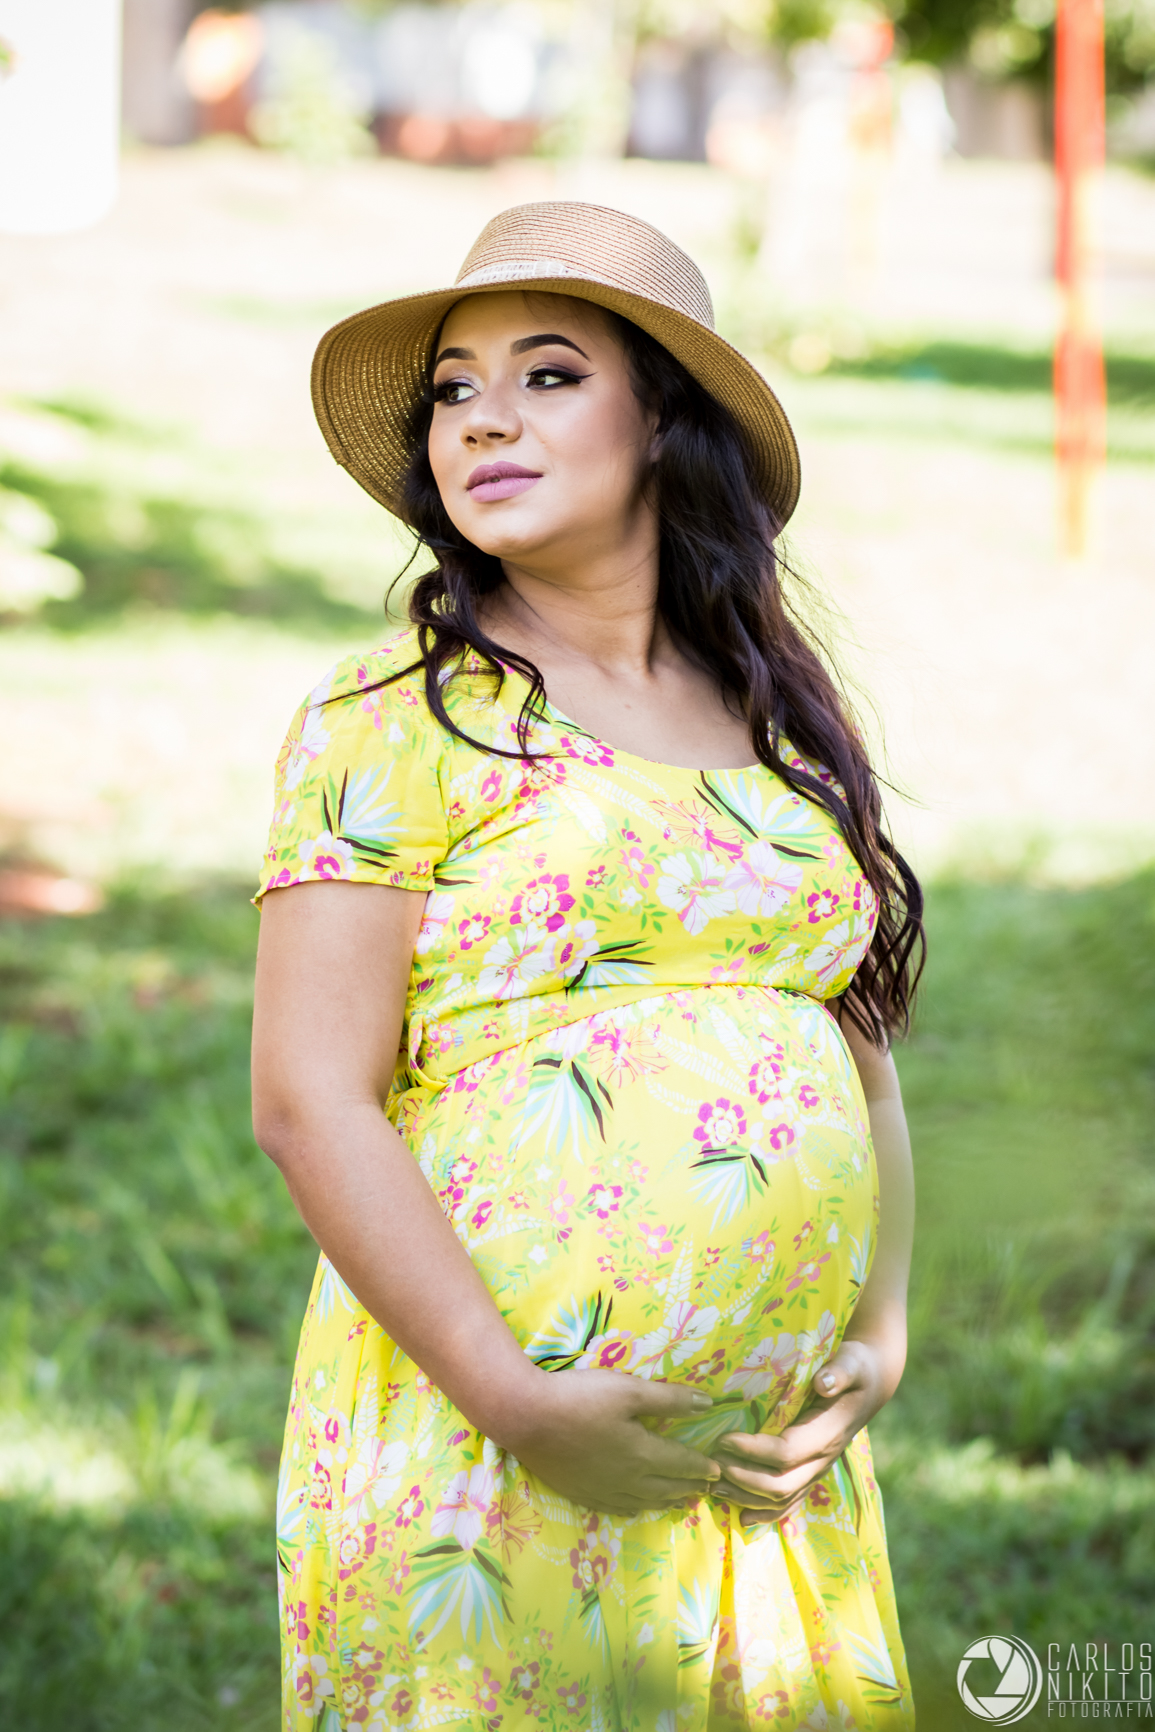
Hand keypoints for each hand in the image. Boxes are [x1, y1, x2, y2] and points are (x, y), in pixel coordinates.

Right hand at [502, 1368, 722, 1515]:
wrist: (526, 1418)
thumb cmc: (580, 1398)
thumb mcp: (629, 1389)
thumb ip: (669, 1399)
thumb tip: (708, 1405)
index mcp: (643, 1454)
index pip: (682, 1464)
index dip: (702, 1468)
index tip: (719, 1471)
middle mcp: (628, 1480)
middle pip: (667, 1488)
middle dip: (690, 1488)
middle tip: (706, 1489)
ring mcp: (603, 1490)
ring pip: (645, 1502)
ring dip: (667, 1501)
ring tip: (681, 1502)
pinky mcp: (582, 1494)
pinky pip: (618, 1509)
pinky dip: (636, 1509)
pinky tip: (636, 1508)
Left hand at [712, 1337, 893, 1527]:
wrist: (871, 1384)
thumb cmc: (856, 1368)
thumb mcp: (851, 1362)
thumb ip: (839, 1371)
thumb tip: (823, 1382)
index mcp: (827, 1433)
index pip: (786, 1453)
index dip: (752, 1450)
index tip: (723, 1438)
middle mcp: (823, 1459)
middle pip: (780, 1485)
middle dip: (742, 1478)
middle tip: (711, 1463)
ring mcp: (818, 1470)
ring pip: (782, 1500)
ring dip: (746, 1498)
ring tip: (713, 1487)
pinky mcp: (812, 1473)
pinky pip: (789, 1503)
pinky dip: (764, 1513)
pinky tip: (741, 1517)